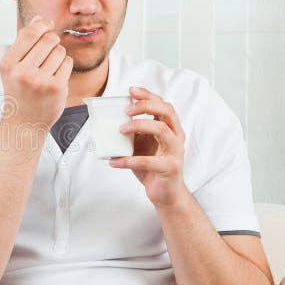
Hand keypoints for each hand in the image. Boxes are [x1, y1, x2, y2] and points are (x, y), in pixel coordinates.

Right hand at [0, 16, 72, 127]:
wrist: (24, 122)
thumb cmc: (19, 91)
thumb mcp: (14, 67)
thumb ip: (25, 42)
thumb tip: (39, 19)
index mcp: (8, 64)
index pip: (29, 33)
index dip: (42, 24)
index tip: (48, 24)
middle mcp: (22, 72)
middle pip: (48, 40)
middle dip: (52, 41)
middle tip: (48, 52)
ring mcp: (40, 81)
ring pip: (60, 51)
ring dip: (58, 55)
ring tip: (49, 68)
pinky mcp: (56, 87)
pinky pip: (67, 63)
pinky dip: (64, 66)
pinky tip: (56, 76)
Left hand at [108, 86, 190, 209]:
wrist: (166, 195)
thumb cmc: (153, 168)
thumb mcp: (142, 146)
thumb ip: (134, 133)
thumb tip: (107, 121)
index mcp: (171, 129)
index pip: (163, 105)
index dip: (148, 96)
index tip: (132, 90)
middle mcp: (177, 137)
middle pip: (167, 112)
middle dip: (146, 106)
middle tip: (127, 109)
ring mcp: (175, 153)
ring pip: (162, 130)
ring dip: (139, 126)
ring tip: (120, 129)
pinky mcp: (170, 169)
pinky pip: (149, 161)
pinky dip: (128, 160)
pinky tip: (114, 161)